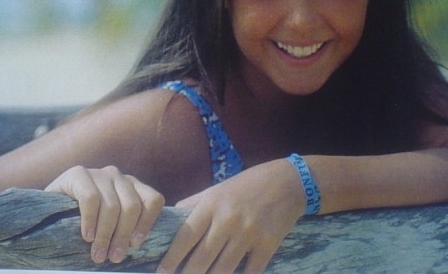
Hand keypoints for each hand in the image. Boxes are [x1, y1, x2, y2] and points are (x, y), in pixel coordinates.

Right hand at [45, 165, 164, 263]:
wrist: (45, 210)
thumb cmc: (82, 222)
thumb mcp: (109, 222)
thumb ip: (123, 227)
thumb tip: (137, 251)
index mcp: (132, 187)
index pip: (153, 200)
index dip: (147, 223)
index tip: (135, 245)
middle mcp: (118, 176)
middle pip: (132, 206)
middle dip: (123, 235)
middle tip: (114, 258)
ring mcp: (99, 173)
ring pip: (112, 205)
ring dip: (105, 234)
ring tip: (98, 254)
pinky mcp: (78, 173)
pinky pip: (90, 198)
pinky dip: (90, 220)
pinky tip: (86, 236)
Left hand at [157, 158, 305, 272]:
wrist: (287, 182)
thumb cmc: (247, 185)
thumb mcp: (217, 189)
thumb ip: (194, 205)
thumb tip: (171, 220)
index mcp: (212, 205)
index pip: (185, 237)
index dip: (171, 258)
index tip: (161, 272)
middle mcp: (227, 220)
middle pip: (201, 259)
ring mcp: (248, 234)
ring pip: (222, 270)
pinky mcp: (267, 245)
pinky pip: (249, 273)